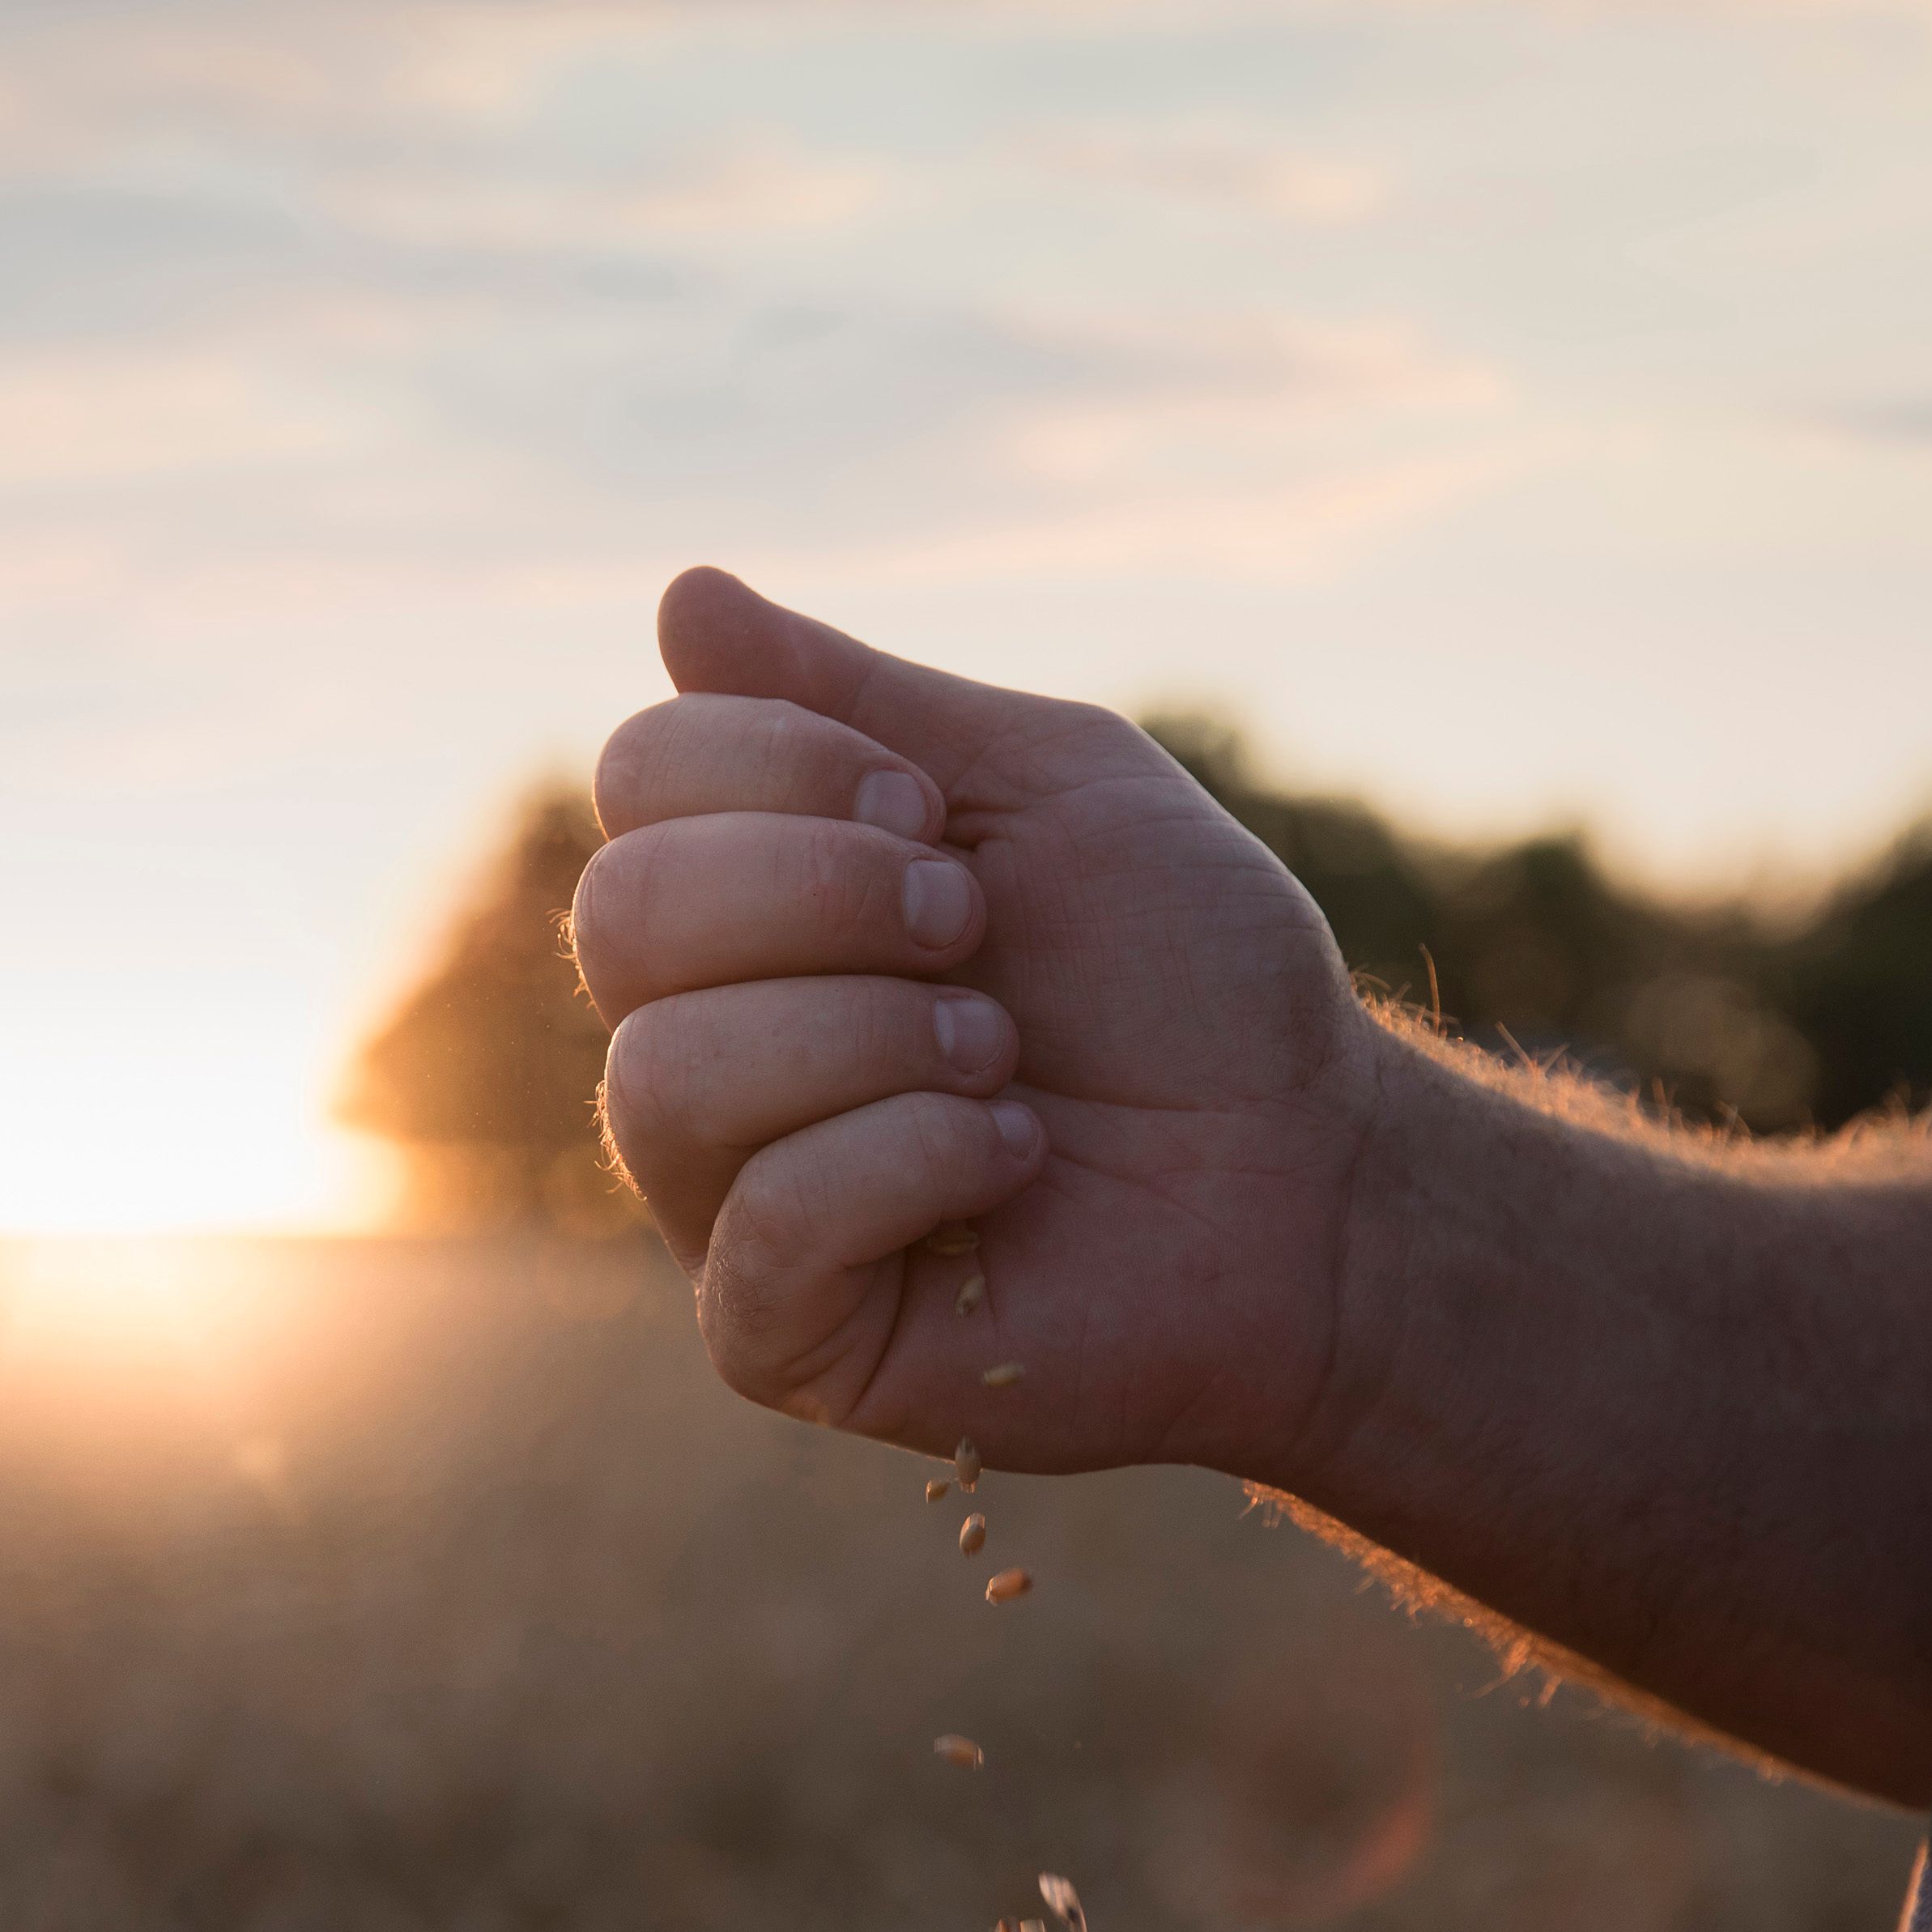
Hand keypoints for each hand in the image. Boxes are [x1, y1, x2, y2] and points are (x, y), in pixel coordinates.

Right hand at [578, 569, 1403, 1476]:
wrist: (1312, 1172)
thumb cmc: (1188, 983)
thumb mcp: (1045, 785)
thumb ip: (860, 698)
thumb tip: (679, 598)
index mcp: (751, 900)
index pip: (640, 778)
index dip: (781, 766)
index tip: (940, 817)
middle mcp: (705, 1037)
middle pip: (619, 916)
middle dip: (825, 897)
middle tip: (972, 928)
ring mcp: (725, 1195)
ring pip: (664, 1078)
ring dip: (875, 1038)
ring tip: (1003, 1058)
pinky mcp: (776, 1333)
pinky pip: (760, 1224)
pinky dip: (910, 1161)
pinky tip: (1011, 1160)